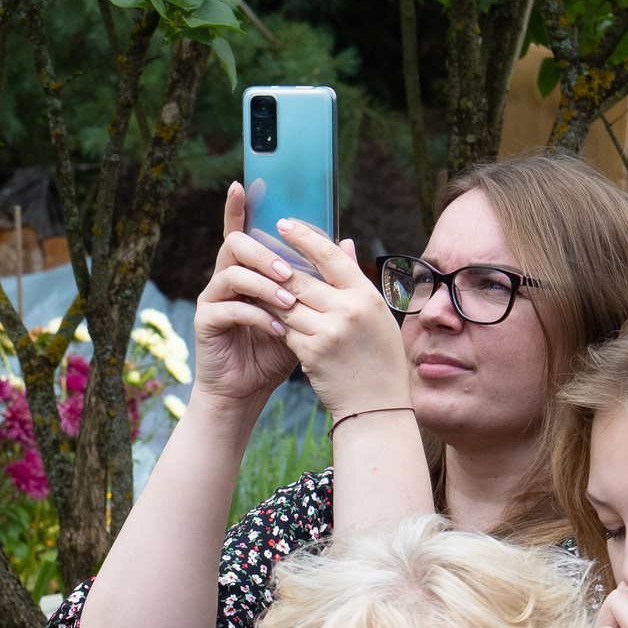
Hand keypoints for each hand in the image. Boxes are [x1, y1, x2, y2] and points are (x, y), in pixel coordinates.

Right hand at [189, 183, 304, 409]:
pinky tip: (276, 329)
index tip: (241, 184)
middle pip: (237, 244)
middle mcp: (226, 278)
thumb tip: (347, 242)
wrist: (248, 389)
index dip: (237, 207)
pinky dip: (256, 316)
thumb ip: (320, 278)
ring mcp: (213, 298)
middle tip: (290, 273)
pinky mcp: (206, 321)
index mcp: (249, 270)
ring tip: (288, 303)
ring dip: (264, 285)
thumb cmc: (275, 350)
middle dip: (265, 254)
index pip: (242, 230)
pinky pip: (229, 307)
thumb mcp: (306, 311)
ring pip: (232, 272)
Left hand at [270, 220, 410, 422]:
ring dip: (266, 293)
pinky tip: (256, 312)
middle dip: (274, 265)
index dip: (305, 237)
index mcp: (367, 295)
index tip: (284, 223)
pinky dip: (269, 319)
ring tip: (249, 280)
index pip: (331, 255)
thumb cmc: (378, 357)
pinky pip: (281, 328)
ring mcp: (330, 331)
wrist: (376, 404)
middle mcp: (349, 309)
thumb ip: (355, 280)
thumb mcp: (376, 314)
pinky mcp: (311, 352)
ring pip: (285, 303)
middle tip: (253, 250)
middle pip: (301, 278)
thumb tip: (344, 242)